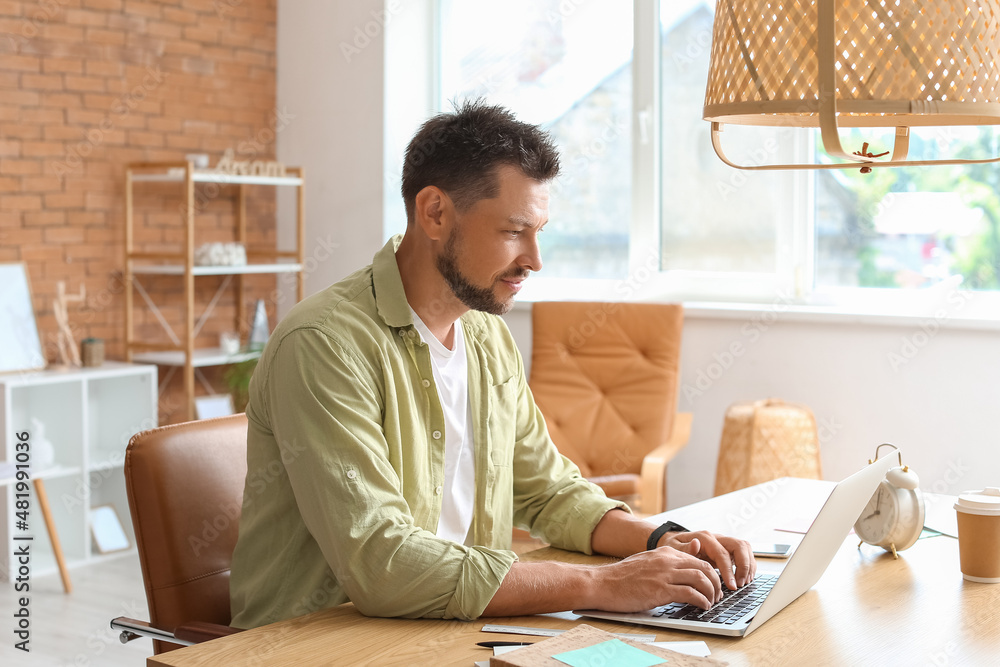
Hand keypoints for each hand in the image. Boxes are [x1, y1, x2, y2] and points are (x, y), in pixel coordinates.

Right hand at [592, 546, 723, 611]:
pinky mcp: (660, 590)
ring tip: (711, 602)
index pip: (697, 559)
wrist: (602, 583)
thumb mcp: (647, 561)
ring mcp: (664, 574)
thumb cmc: (621, 577)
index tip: (712, 584)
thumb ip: (666, 560)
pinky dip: (701, 601)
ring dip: (711, 593)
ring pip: (701, 579)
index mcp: (664, 552)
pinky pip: (690, 593)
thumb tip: (687, 559)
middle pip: (704, 567)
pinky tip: (702, 606)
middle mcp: (666, 560)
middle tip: (717, 595)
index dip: (710, 573)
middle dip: (715, 583)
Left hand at [658, 531, 755, 590]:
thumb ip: (685, 549)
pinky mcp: (726, 550)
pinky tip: (744, 578)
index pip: (723, 553)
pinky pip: (743, 554)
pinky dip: (747, 565)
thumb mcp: (673, 548)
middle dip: (744, 566)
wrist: (672, 541)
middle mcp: (717, 538)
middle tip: (740, 584)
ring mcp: (723, 543)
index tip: (732, 586)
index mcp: (705, 537)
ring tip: (743, 582)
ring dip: (748, 565)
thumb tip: (696, 544)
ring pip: (744, 548)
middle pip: (740, 546)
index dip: (729, 571)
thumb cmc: (672, 546)